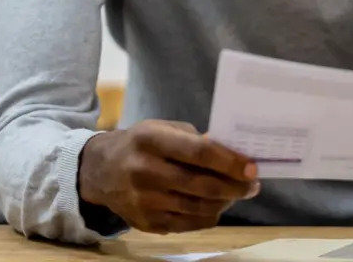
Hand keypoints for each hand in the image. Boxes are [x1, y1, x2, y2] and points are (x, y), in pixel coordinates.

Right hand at [78, 120, 259, 233]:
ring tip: (237, 193)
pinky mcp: (146, 223)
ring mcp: (145, 202)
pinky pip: (189, 223)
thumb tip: (231, 154)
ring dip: (225, 202)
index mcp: (150, 141)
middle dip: (235, 186)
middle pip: (202, 185)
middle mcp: (145, 172)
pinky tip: (216, 204)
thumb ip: (194, 140)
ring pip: (198, 207)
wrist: (99, 171)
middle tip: (253, 185)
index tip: (252, 167)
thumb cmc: (139, 144)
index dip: (230, 162)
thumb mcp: (161, 129)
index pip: (199, 153)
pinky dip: (208, 214)